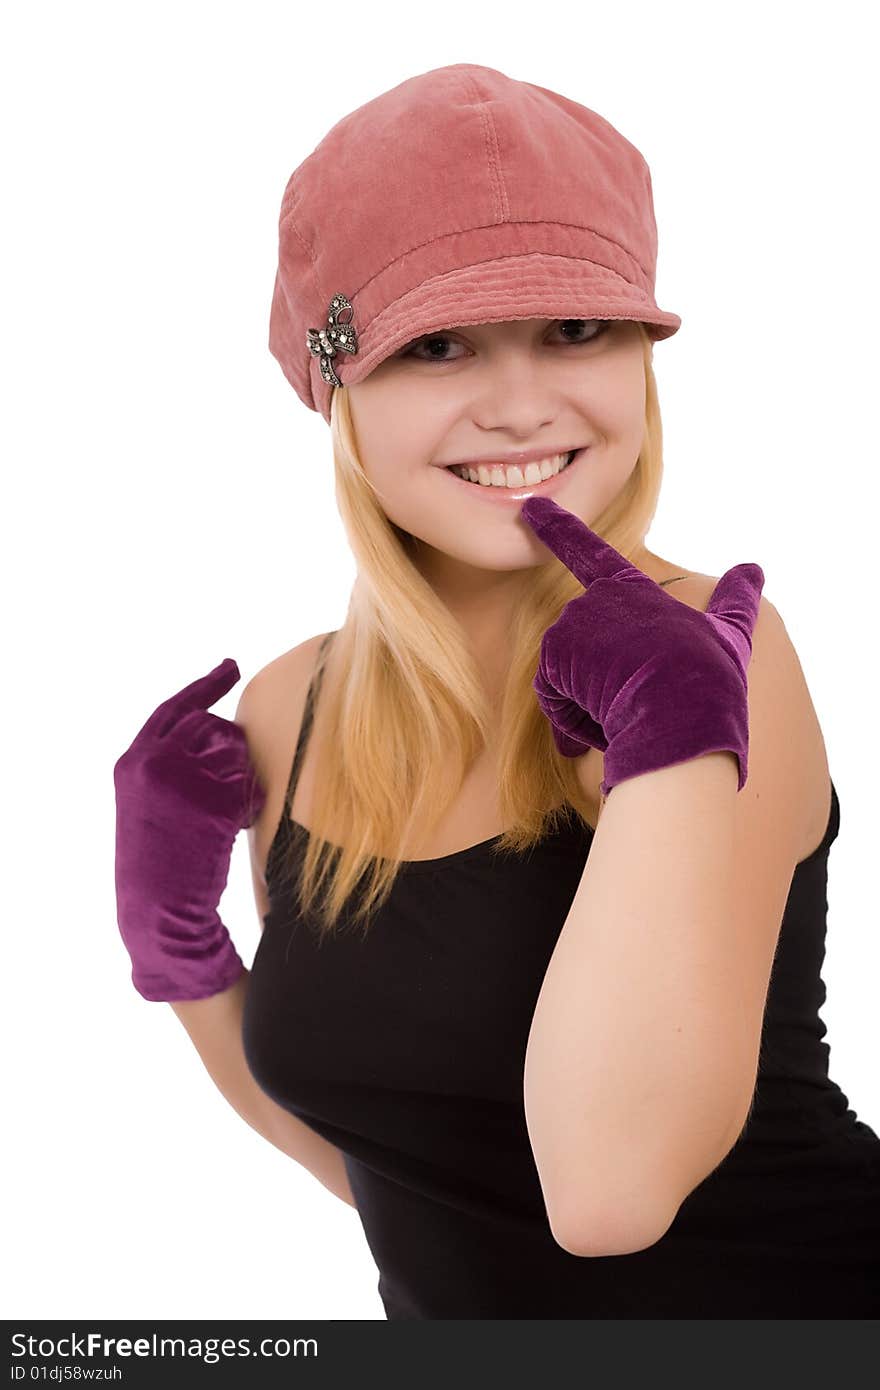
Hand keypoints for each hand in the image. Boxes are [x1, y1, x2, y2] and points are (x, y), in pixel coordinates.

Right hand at [113, 659, 266, 1001]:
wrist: (156, 910)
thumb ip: (169, 764)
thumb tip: (215, 730)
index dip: (205, 686)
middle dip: (231, 747)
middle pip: (211, 727)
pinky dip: (250, 806)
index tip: (231, 666)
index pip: (174, 709)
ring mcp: (182, 782)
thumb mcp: (147, 802)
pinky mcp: (211, 804)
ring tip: (224, 814)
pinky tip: (236, 827)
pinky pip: (249, 787)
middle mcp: (153, 764)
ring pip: (235, 754)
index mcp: (134, 761)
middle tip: (232, 777)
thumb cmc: (159, 861)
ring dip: (241, 779)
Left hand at [519, 496, 764, 796]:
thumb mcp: (730, 634)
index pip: (590, 554)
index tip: (532, 507)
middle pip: (582, 652)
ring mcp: (572, 622)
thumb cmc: (711, 676)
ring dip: (591, 705)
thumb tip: (754, 568)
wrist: (685, 708)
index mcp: (633, 590)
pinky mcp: (553, 652)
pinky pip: (556, 701)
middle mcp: (596, 598)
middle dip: (600, 684)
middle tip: (642, 699)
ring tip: (631, 709)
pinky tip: (608, 721)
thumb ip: (736, 600)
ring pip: (568, 680)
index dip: (558, 529)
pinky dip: (575, 722)